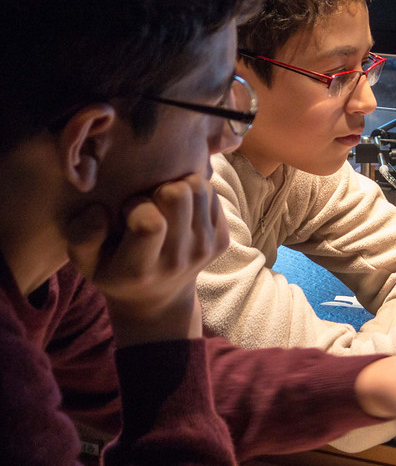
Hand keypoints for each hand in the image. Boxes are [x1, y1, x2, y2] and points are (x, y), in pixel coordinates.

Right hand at [67, 173, 228, 345]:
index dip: (136, 205)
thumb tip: (101, 210)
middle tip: (149, 203)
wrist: (159, 299)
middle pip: (179, 194)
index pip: (151, 223)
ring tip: (164, 205)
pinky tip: (180, 211)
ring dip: (179, 187)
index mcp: (142, 268)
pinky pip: (212, 194)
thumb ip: (82, 236)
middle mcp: (179, 260)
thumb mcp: (86, 262)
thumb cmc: (115, 272)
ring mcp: (206, 250)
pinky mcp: (222, 240)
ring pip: (200, 187)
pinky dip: (196, 195)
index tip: (126, 211)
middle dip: (159, 188)